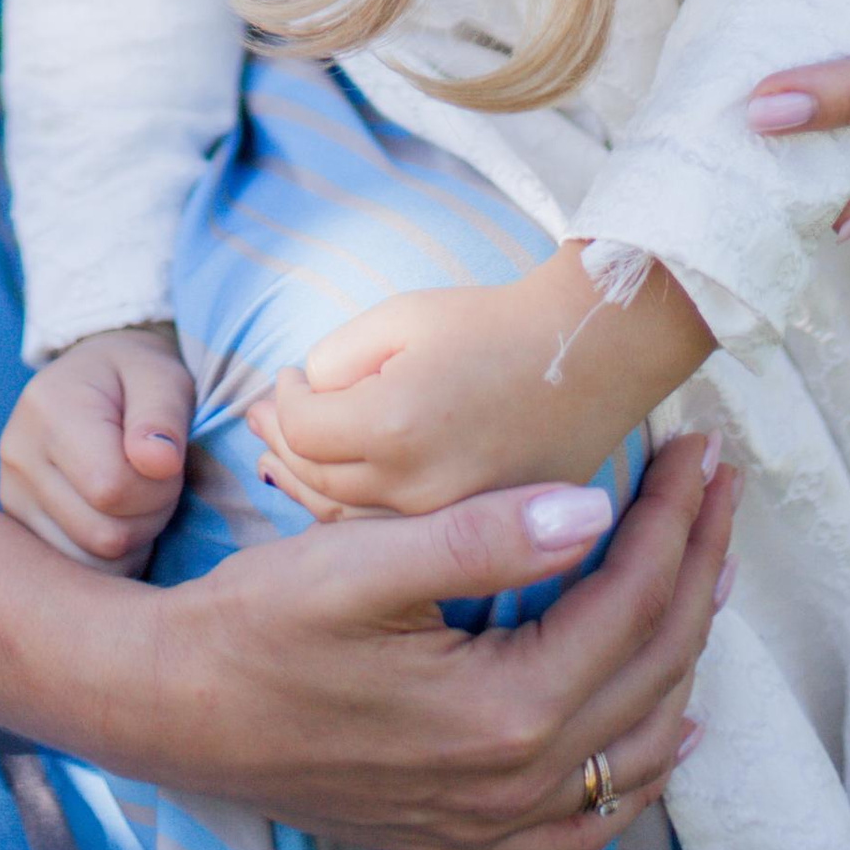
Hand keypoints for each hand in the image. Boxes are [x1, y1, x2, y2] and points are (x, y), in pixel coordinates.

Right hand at [0, 325, 193, 569]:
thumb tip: (159, 464)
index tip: (168, 463)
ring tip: (133, 497)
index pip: (112, 488)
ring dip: (131, 542)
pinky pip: (77, 574)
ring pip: (91, 564)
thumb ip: (162, 417)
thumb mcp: (161, 378)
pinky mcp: (18, 528)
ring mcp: (11, 496)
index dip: (158, 488)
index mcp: (49, 409)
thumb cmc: (136, 378)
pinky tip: (115, 519)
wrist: (93, 380)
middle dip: (149, 517)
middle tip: (157, 482)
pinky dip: (109, 559)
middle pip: (103, 535)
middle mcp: (17, 456)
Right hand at [142, 429, 737, 849]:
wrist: (177, 708)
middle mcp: (515, 780)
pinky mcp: (467, 834)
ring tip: (705, 567)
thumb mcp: (360, 561)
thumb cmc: (258, 621)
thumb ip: (480, 539)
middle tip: (718, 484)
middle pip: (652, 664)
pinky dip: (642, 768)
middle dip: (697, 564)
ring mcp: (494, 819)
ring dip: (685, 649)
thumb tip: (590, 511)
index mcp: (502, 709)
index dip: (673, 517)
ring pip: (639, 742)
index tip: (697, 448)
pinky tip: (664, 726)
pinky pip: (590, 819)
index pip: (628, 599)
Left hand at [245, 255, 711, 522]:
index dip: (285, 397)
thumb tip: (312, 396)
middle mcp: (414, 487)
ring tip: (274, 454)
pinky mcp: (471, 528)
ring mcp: (445, 519)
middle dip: (284, 440)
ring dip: (306, 480)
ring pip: (347, 516)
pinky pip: (391, 532)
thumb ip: (338, 361)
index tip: (290, 375)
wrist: (591, 356)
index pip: (302, 427)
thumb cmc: (494, 324)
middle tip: (258, 416)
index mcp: (392, 426)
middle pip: (317, 476)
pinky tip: (331, 488)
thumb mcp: (401, 318)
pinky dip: (352, 508)